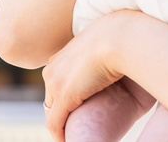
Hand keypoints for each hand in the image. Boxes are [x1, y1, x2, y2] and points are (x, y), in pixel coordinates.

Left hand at [42, 13, 126, 141]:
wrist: (118, 36)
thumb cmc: (118, 38)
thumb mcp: (102, 46)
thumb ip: (97, 56)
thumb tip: (106, 66)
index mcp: (61, 56)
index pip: (56, 83)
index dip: (64, 98)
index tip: (75, 108)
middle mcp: (52, 69)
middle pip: (50, 100)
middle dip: (58, 114)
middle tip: (70, 127)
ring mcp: (56, 82)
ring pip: (51, 113)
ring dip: (59, 126)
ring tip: (69, 136)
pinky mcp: (64, 96)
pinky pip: (55, 123)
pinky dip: (59, 135)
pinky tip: (67, 141)